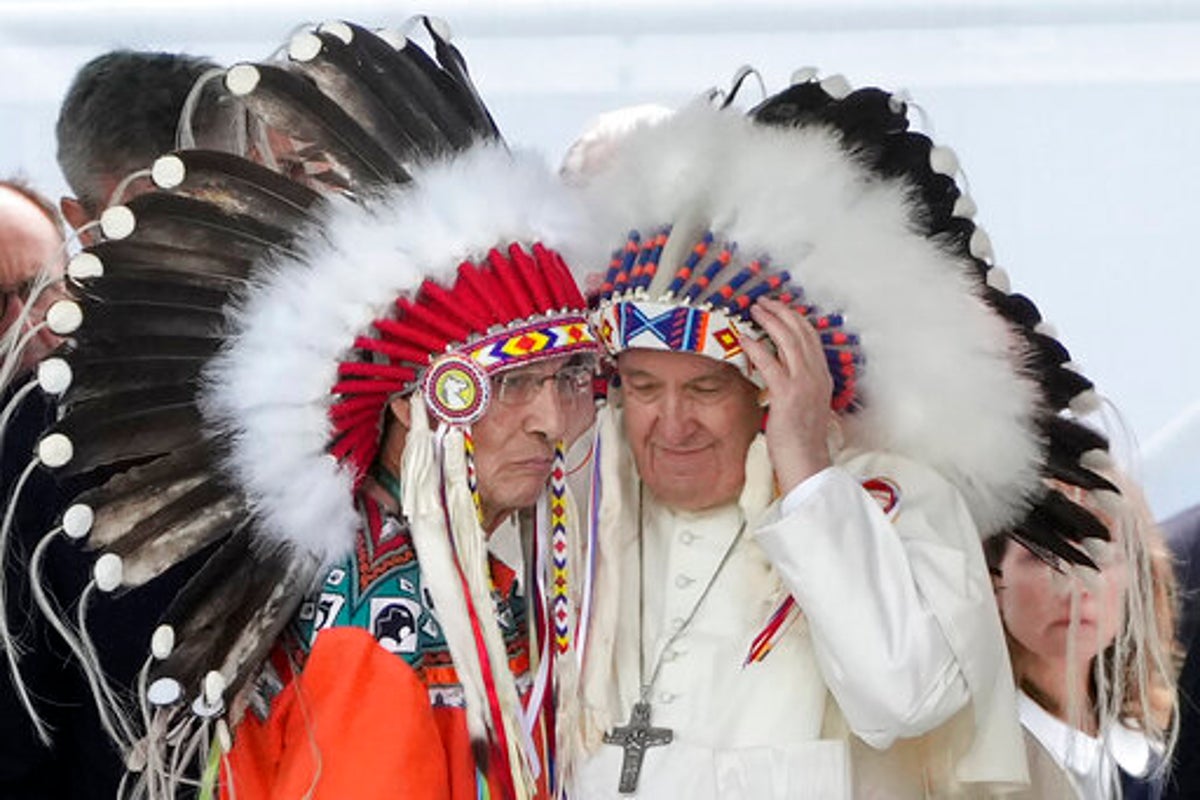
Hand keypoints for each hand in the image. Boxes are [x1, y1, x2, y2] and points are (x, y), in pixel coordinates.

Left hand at [741, 297, 833, 494]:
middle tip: (763, 302)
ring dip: (769, 321)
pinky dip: (756, 347)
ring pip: (788, 341)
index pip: (811, 337)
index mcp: (822, 376)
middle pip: (800, 332)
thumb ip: (799, 385)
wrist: (806, 461)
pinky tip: (744, 338)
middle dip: (781, 312)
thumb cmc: (802, 438)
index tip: (779, 308)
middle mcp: (816, 375)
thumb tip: (781, 371)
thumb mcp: (806, 405)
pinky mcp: (787, 395)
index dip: (794, 318)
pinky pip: (770, 363)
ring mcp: (803, 384)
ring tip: (754, 310)